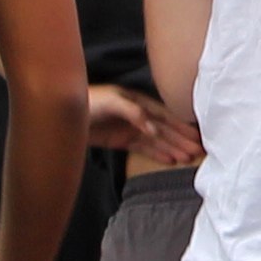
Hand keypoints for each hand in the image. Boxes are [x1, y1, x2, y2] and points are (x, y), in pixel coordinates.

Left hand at [85, 81, 200, 167]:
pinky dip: (158, 154)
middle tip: (200, 150)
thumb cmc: (85, 101)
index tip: (195, 135)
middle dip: (182, 139)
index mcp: (136, 100)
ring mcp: (129, 127)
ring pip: (157, 140)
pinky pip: (144, 148)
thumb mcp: (110, 101)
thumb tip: (154, 128)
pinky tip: (171, 160)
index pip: (163, 115)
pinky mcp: (120, 140)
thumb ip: (133, 112)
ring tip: (189, 158)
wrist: (60, 115)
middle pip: (164, 128)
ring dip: (173, 148)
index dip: (180, 125)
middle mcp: (136, 114)